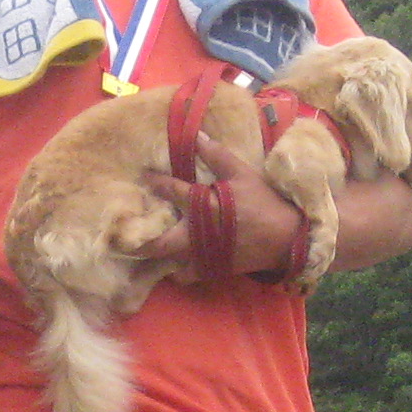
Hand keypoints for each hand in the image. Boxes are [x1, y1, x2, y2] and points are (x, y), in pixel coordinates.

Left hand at [130, 158, 302, 278]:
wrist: (285, 239)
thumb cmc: (264, 203)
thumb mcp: (242, 174)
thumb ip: (217, 156)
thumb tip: (196, 136)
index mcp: (201, 206)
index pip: (169, 191)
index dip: (154, 183)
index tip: (143, 177)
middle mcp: (195, 234)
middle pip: (157, 243)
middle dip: (139, 239)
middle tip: (126, 233)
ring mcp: (202, 256)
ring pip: (168, 263)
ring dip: (157, 256)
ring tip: (147, 247)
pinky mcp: (211, 269)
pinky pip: (186, 276)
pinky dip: (178, 271)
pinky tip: (174, 263)